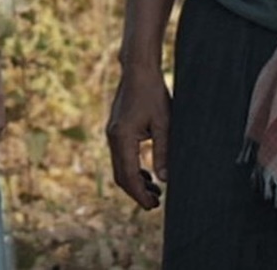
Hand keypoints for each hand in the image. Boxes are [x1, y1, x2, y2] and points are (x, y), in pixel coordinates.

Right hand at [105, 65, 170, 208]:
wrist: (138, 70)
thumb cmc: (153, 93)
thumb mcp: (164, 123)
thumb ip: (163, 152)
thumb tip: (164, 179)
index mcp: (122, 137)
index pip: (129, 175)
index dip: (140, 194)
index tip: (153, 206)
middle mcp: (113, 137)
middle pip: (120, 175)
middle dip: (137, 192)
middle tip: (155, 203)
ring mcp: (112, 133)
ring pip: (119, 167)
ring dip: (135, 181)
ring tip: (154, 191)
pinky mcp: (116, 129)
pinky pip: (120, 156)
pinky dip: (132, 168)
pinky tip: (147, 173)